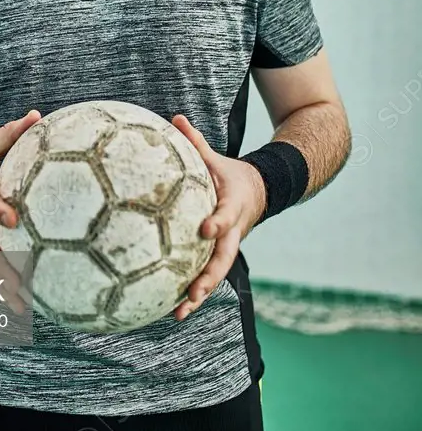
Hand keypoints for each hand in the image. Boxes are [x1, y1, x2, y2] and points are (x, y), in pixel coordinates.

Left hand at [169, 115, 266, 321]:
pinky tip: (170, 310)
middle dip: (208, 277)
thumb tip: (175, 118)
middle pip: (222, 259)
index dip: (217, 223)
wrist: (260, 193)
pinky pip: (206, 276)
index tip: (204, 230)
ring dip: (198, 295)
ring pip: (214, 275)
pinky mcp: (218, 257)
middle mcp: (232, 233)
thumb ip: (195, 142)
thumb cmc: (231, 176)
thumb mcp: (217, 158)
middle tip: (193, 292)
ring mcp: (227, 248)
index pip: (225, 216)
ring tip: (177, 313)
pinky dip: (192, 294)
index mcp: (233, 206)